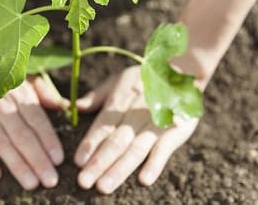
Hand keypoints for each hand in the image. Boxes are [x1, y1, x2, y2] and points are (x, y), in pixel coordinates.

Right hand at [0, 65, 63, 189]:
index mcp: (20, 96)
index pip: (38, 121)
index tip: (59, 160)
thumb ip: (44, 94)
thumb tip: (63, 105)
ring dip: (18, 165)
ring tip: (31, 183)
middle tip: (50, 180)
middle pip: (23, 136)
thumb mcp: (22, 83)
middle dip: (38, 160)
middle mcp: (3, 106)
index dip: (49, 141)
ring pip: (3, 143)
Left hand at [74, 66, 201, 193]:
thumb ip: (97, 96)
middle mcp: (134, 117)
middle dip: (99, 163)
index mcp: (119, 104)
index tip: (77, 162)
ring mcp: (154, 126)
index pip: (101, 127)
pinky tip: (145, 180)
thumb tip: (75, 106)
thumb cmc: (144, 78)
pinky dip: (155, 164)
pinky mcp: (174, 132)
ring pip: (134, 150)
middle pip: (115, 143)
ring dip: (119, 169)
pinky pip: (164, 150)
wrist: (182, 71)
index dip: (89, 144)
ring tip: (104, 186)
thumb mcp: (118, 80)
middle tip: (84, 182)